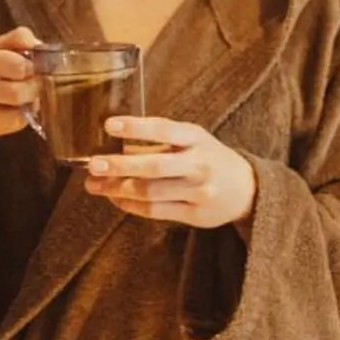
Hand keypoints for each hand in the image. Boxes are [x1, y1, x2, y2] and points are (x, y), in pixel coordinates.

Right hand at [0, 26, 39, 147]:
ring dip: (30, 102)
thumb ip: (15, 41)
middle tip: (33, 82)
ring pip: (17, 111)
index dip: (33, 65)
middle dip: (33, 86)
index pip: (15, 63)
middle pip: (16, 91)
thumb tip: (40, 46)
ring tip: (26, 95)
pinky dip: (23, 115)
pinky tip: (17, 108)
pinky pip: (14, 124)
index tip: (33, 65)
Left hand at [84, 117, 258, 229]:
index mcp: (196, 137)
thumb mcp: (192, 140)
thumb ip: (160, 141)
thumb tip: (112, 143)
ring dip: (117, 189)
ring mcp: (199, 191)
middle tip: (93, 165)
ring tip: (94, 185)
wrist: (246, 189)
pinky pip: (156, 211)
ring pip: (150, 192)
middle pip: (154, 166)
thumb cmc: (208, 158)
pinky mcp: (196, 214)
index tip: (108, 125)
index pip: (164, 129)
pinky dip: (130, 205)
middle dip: (119, 166)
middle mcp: (199, 164)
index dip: (136, 127)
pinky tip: (115, 198)